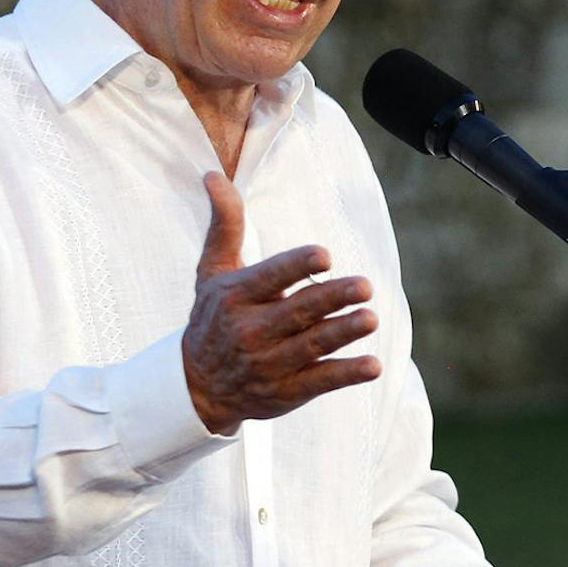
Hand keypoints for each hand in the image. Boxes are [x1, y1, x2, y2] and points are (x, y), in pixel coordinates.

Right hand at [182, 172, 381, 434]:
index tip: (324, 255)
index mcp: (236, 296)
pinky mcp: (286, 392)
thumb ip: (225, 225)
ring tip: (371, 318)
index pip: (270, 278)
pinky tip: (372, 366)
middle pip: (297, 312)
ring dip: (343, 333)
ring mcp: (268, 364)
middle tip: (365, 285)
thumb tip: (214, 174)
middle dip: (332, 298)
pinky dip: (345, 374)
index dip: (296, 267)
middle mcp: (250, 331)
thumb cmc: (213, 317)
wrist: (195, 388)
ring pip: (311, 346)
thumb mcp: (212, 271)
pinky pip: (319, 381)